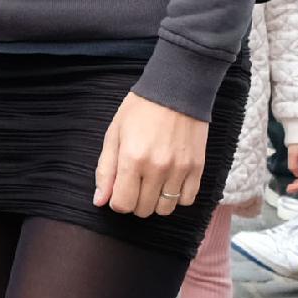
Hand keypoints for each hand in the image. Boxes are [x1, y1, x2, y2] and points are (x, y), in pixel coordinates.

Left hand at [94, 93, 207, 217]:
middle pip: (143, 209)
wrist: (177, 89)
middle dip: (135, 201)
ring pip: (165, 209)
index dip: (117, 201)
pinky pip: (187, 200)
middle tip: (135, 183)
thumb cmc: (141, 109)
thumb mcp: (114, 134)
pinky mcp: (197, 167)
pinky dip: (177, 197)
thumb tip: (100, 201)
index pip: (122, 204)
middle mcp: (157, 168)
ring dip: (156, 202)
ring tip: (153, 183)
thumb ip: (106, 170)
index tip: (119, 189)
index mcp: (132, 158)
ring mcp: (180, 169)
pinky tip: (170, 182)